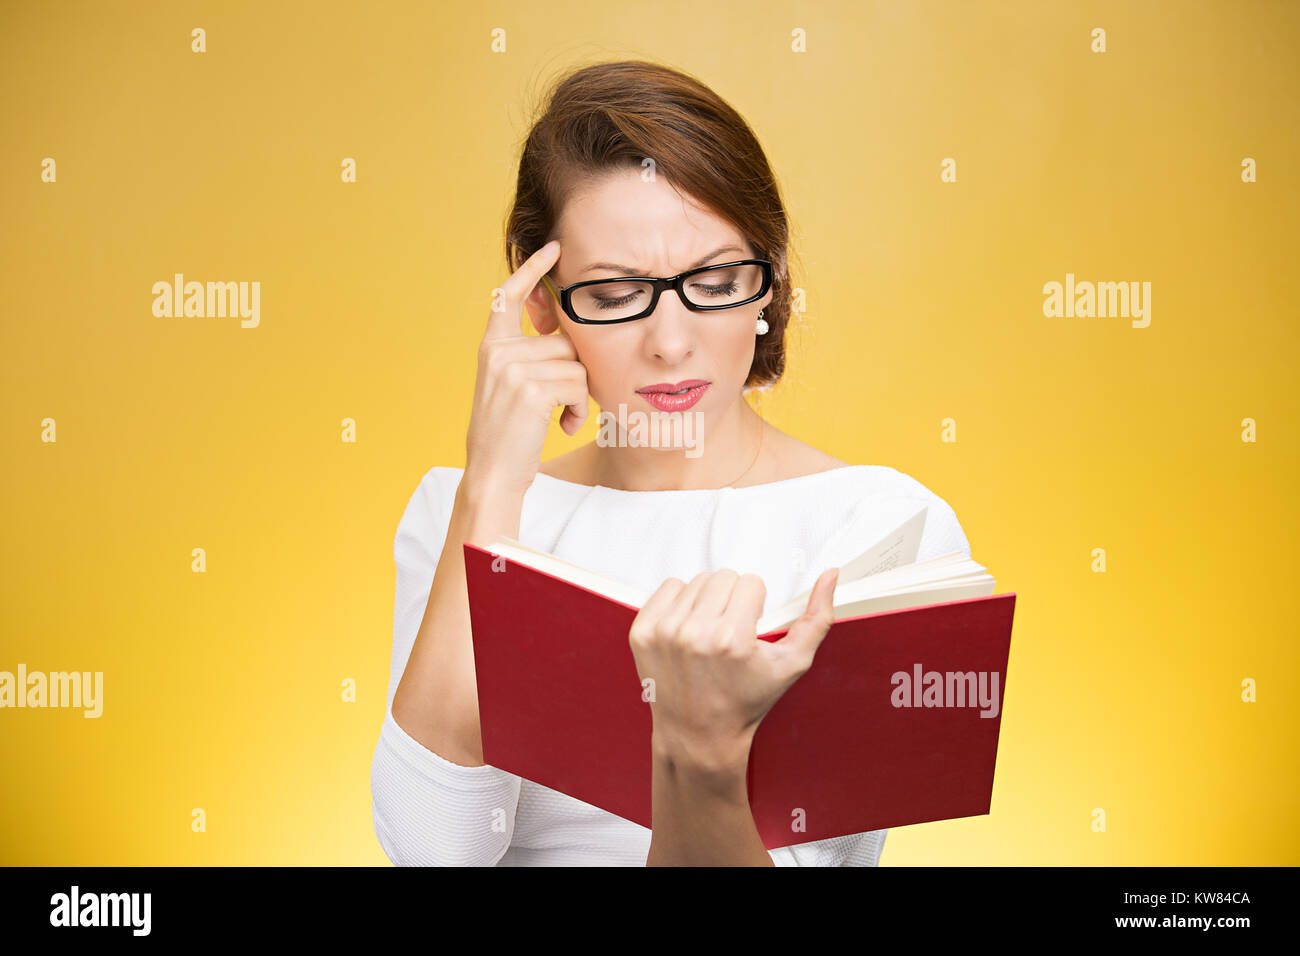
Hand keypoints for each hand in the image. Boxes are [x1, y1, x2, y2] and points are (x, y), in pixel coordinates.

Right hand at [465, 239, 588, 496]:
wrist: (493, 476)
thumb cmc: (510, 438)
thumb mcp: (512, 389)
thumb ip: (531, 359)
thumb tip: (569, 337)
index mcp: (492, 348)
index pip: (510, 296)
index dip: (531, 270)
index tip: (553, 247)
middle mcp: (499, 352)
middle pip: (565, 341)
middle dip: (575, 372)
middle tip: (564, 405)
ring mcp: (513, 369)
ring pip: (576, 364)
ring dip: (580, 396)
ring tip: (561, 419)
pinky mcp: (532, 389)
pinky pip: (578, 385)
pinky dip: (579, 410)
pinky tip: (564, 427)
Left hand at [628, 567, 839, 776]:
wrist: (698, 736)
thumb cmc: (747, 701)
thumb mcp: (792, 664)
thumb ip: (817, 618)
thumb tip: (831, 574)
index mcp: (732, 639)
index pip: (751, 582)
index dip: (756, 606)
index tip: (749, 632)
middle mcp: (693, 633)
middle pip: (723, 577)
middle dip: (732, 600)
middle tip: (730, 632)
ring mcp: (663, 632)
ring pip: (696, 581)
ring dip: (707, 601)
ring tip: (709, 634)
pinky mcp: (641, 632)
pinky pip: (668, 588)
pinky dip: (680, 603)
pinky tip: (688, 632)